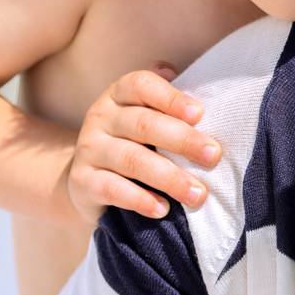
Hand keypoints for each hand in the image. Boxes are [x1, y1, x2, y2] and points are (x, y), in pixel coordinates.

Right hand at [64, 64, 222, 222]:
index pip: (142, 85)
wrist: (86, 179)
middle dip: (183, 140)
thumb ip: (167, 104)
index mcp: (118, 94)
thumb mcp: (144, 117)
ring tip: (198, 194)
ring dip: (170, 177)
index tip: (199, 114)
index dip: (171, 98)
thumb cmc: (131, 142)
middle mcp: (101, 117)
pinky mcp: (81, 181)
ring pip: (132, 160)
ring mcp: (89, 149)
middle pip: (143, 124)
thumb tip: (197, 103)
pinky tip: (163, 209)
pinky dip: (140, 199)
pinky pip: (112, 189)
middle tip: (213, 156)